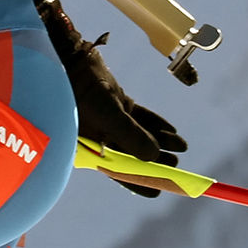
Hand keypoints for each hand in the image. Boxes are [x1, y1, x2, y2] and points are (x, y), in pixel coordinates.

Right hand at [34, 0, 187, 196]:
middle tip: (177, 165)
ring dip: (160, 140)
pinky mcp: (114, 101)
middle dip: (156, 159)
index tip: (161, 189)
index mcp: (92, 148)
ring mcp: (108, 118)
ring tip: (182, 147)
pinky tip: (172, 130)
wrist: (66, 58)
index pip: (119, 172)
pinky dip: (155, 123)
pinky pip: (139, 116)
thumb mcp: (107, 115)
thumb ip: (131, 136)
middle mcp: (100, 137)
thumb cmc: (79, 90)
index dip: (140, 181)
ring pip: (139, 133)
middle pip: (133, 153)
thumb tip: (154, 156)